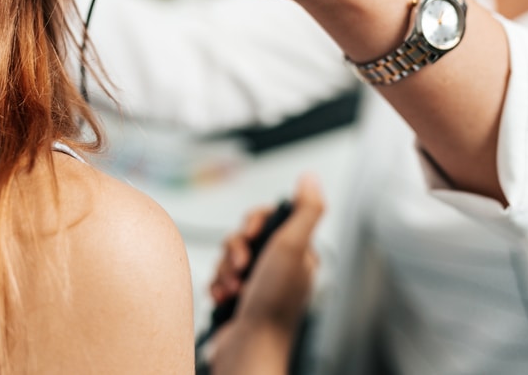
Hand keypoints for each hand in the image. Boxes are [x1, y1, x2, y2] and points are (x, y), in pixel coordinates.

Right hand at [207, 174, 324, 371]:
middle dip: (235, 250)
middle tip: (242, 269)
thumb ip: (305, 209)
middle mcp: (279, 267)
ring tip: (234, 289)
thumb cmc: (273, 306)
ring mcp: (258, 284)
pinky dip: (218, 286)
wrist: (250, 350)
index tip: (251, 234)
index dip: (253, 223)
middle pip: (244, 236)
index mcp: (297, 253)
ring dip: (224, 271)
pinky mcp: (239, 299)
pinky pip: (219, 278)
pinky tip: (225, 298)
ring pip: (228, 257)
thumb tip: (309, 177)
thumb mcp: (294, 247)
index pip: (270, 217)